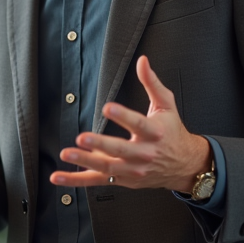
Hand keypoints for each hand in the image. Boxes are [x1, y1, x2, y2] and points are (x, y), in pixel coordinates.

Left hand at [50, 55, 211, 190]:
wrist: (184, 165)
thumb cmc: (172, 132)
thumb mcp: (166, 105)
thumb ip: (151, 83)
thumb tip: (142, 61)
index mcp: (154, 133)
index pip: (139, 124)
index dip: (124, 116)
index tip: (108, 107)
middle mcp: (144, 154)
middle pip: (120, 150)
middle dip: (100, 144)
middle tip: (82, 137)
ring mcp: (132, 169)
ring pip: (107, 168)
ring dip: (85, 161)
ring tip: (67, 152)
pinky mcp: (123, 180)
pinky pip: (97, 181)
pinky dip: (77, 180)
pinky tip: (59, 176)